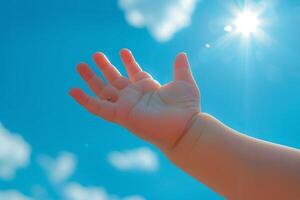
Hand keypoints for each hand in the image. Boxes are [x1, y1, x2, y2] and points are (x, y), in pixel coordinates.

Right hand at [69, 49, 199, 148]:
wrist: (185, 127)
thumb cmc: (187, 108)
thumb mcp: (184, 82)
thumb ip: (180, 68)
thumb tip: (181, 54)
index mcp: (148, 88)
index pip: (134, 73)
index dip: (128, 62)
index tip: (123, 51)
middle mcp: (135, 96)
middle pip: (115, 79)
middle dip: (105, 67)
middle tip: (95, 54)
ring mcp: (126, 105)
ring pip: (103, 91)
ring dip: (91, 78)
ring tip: (80, 65)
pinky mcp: (120, 114)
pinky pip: (98, 108)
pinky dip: (85, 100)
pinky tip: (72, 90)